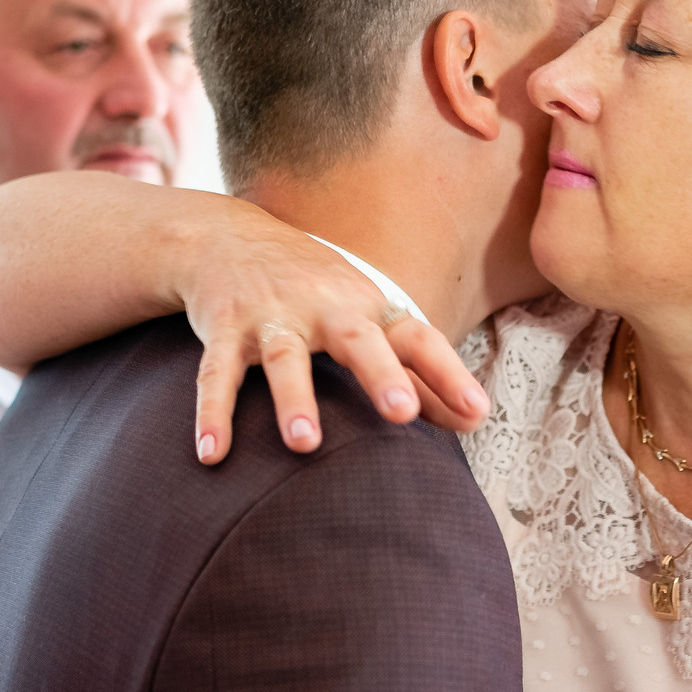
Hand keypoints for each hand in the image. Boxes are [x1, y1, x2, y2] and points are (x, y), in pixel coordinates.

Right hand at [178, 202, 488, 462]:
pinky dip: (212, 414)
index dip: (448, 373)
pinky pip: (216, 374)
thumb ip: (417, 373)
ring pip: (284, 359)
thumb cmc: (314, 291)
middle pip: (356, 339)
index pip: (417, 338)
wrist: (225, 237)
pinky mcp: (224, 329)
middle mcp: (323, 308)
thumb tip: (474, 420)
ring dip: (294, 400)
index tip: (478, 411)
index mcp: (366, 308)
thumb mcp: (367, 320)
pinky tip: (213, 455)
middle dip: (379, 373)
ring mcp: (271, 317)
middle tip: (401, 411)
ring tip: (305, 445)